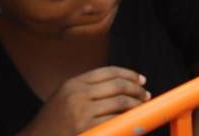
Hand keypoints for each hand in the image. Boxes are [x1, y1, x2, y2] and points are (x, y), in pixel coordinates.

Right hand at [23, 67, 149, 133]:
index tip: (141, 80)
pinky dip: (127, 119)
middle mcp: (77, 94)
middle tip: (146, 95)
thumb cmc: (52, 123)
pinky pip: (115, 120)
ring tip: (141, 107)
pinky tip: (131, 121)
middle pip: (118, 85)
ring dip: (135, 104)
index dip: (129, 74)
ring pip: (120, 102)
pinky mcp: (85, 128)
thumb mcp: (64, 97)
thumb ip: (88, 88)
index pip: (109, 71)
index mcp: (73, 83)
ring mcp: (80, 111)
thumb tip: (121, 84)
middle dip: (136, 89)